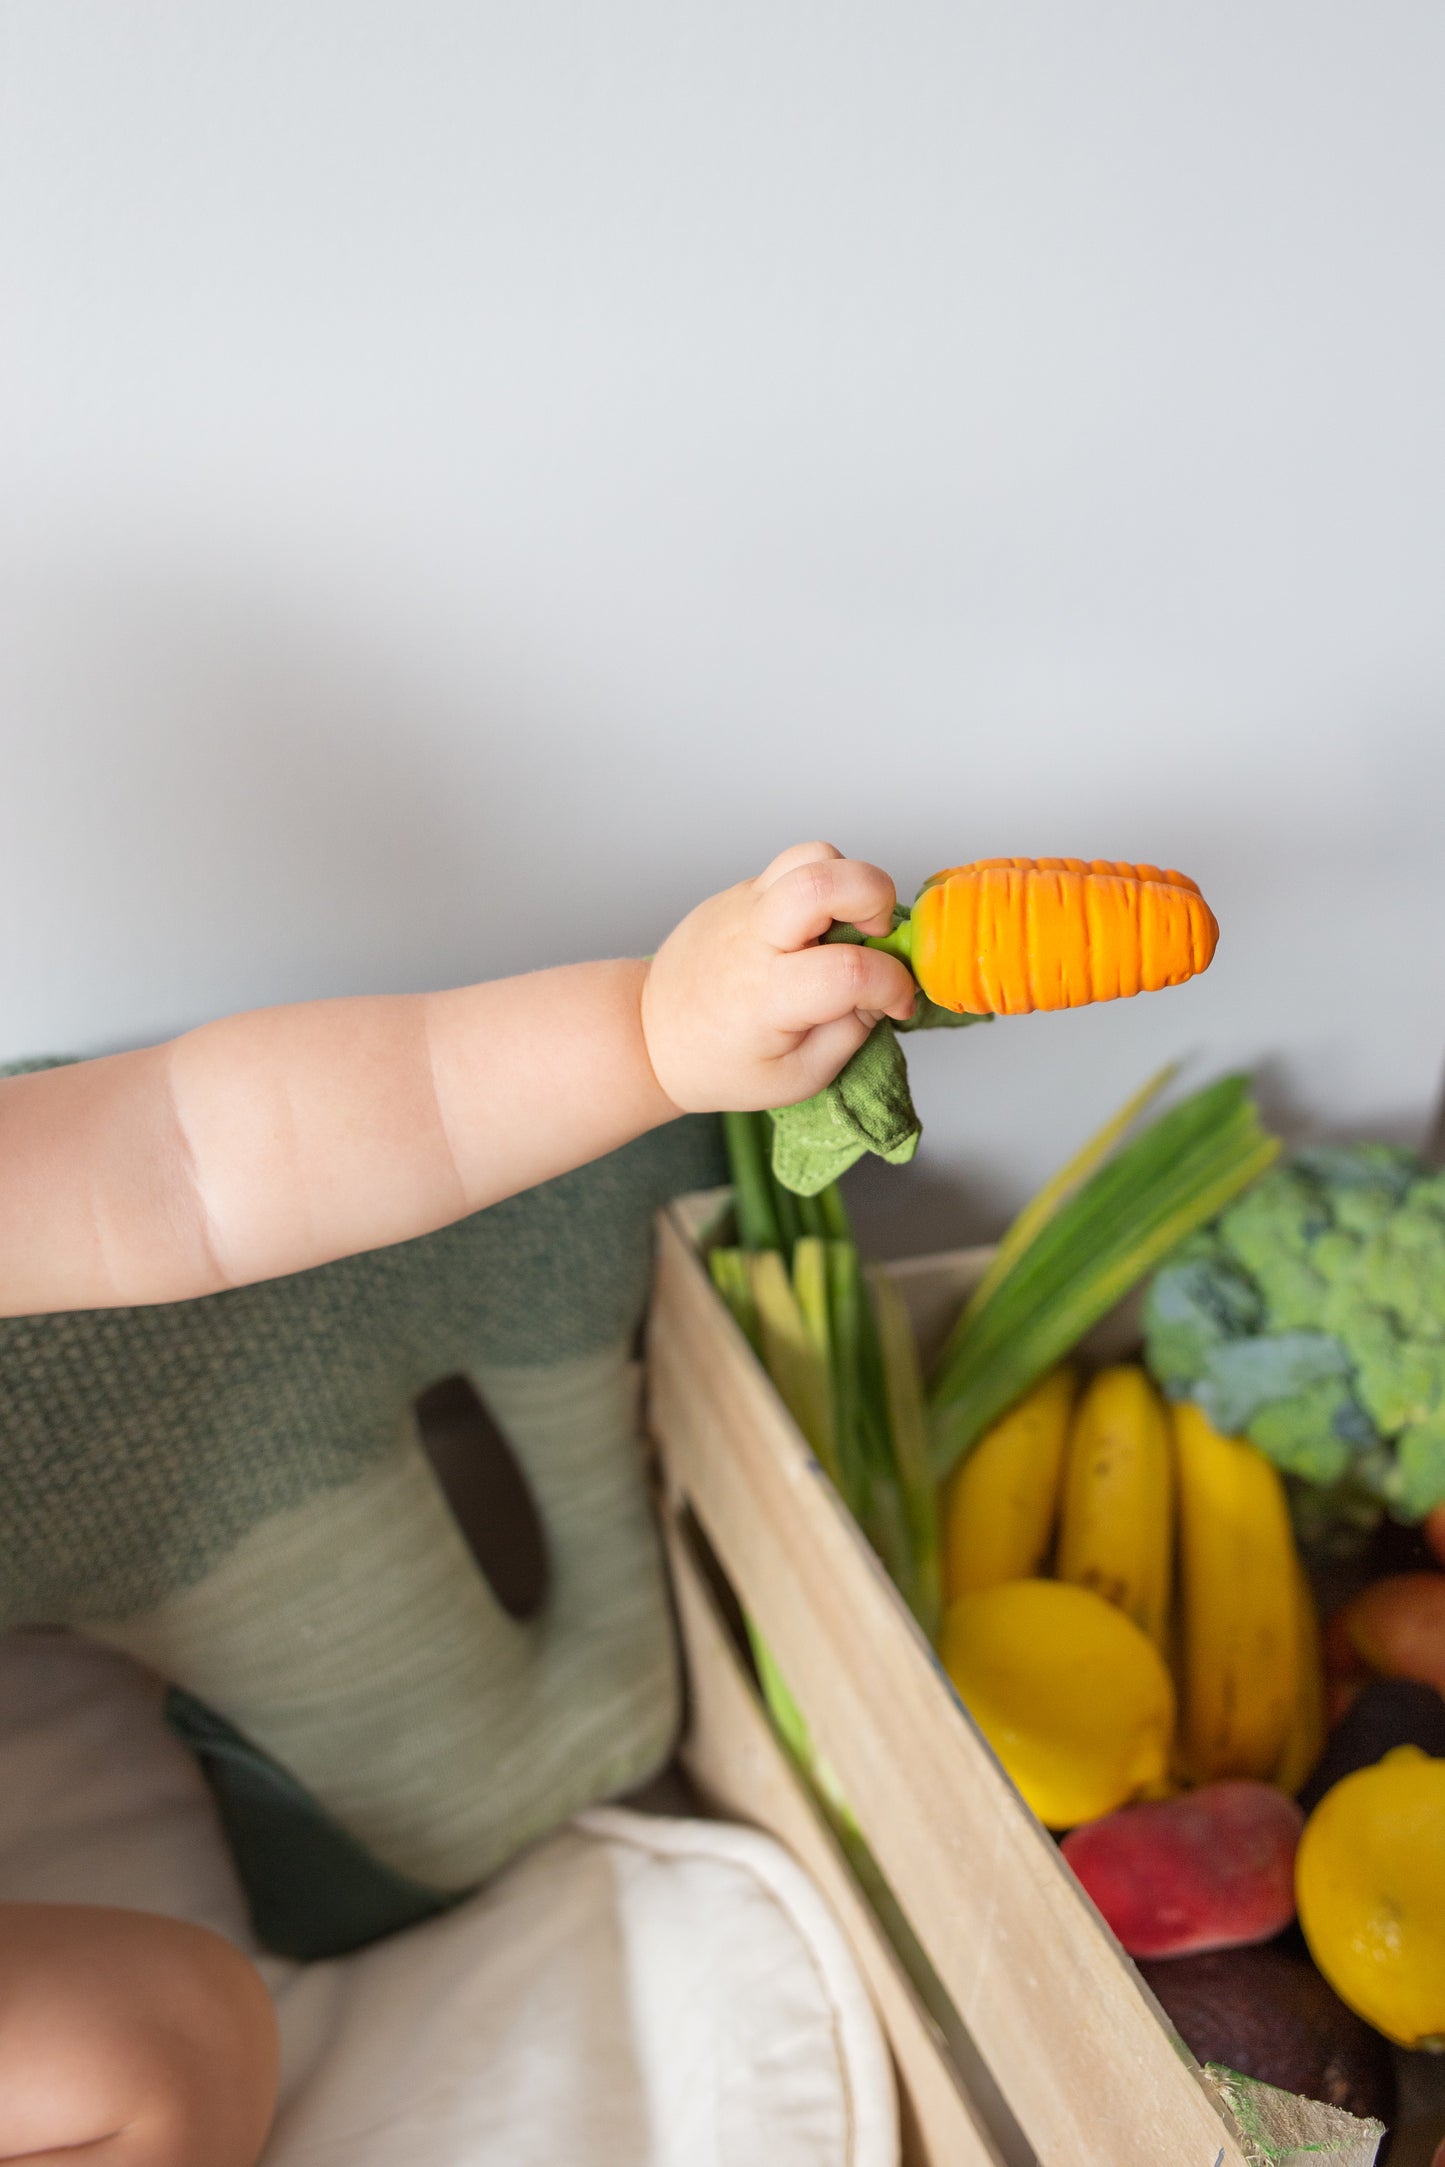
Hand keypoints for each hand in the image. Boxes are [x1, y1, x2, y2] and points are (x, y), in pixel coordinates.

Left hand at [640, 841, 916, 1113]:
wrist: (651, 1034)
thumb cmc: (721, 1063)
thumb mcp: (796, 1077)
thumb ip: (850, 1034)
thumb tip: (884, 994)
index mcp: (767, 996)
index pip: (850, 971)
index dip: (894, 985)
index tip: (897, 1003)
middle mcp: (753, 939)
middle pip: (824, 880)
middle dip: (874, 897)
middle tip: (874, 936)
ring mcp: (743, 906)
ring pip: (812, 855)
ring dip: (847, 882)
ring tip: (845, 927)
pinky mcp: (740, 892)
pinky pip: (793, 869)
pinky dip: (820, 891)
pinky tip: (812, 934)